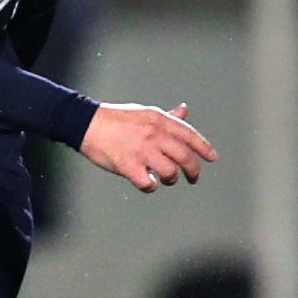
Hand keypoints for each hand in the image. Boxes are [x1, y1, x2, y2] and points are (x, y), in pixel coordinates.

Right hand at [79, 102, 215, 192]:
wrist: (86, 123)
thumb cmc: (116, 118)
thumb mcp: (145, 112)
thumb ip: (167, 116)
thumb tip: (184, 111)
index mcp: (159, 121)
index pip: (189, 135)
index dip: (204, 148)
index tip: (211, 158)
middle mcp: (154, 135)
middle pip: (184, 157)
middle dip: (193, 171)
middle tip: (193, 177)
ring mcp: (141, 151)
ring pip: (170, 173)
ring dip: (171, 179)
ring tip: (165, 179)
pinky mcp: (128, 166)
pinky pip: (148, 183)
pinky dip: (151, 186)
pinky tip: (148, 182)